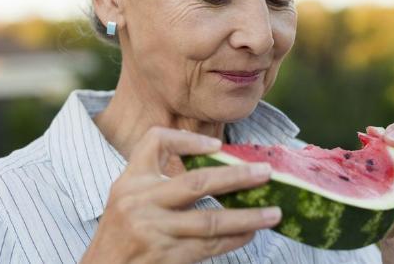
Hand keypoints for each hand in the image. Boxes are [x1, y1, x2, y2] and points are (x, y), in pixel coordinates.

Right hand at [80, 127, 281, 263]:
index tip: (217, 146)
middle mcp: (140, 202)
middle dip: (236, 176)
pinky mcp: (165, 257)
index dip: (188, 140)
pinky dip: (233, 240)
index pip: (156, 142)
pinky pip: (208, 247)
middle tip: (266, 172)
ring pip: (210, 221)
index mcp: (130, 181)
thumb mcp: (126, 199)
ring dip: (247, 217)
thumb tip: (214, 169)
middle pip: (196, 182)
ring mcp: (153, 231)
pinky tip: (250, 233)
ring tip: (274, 213)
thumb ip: (155, 182)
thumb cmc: (119, 236)